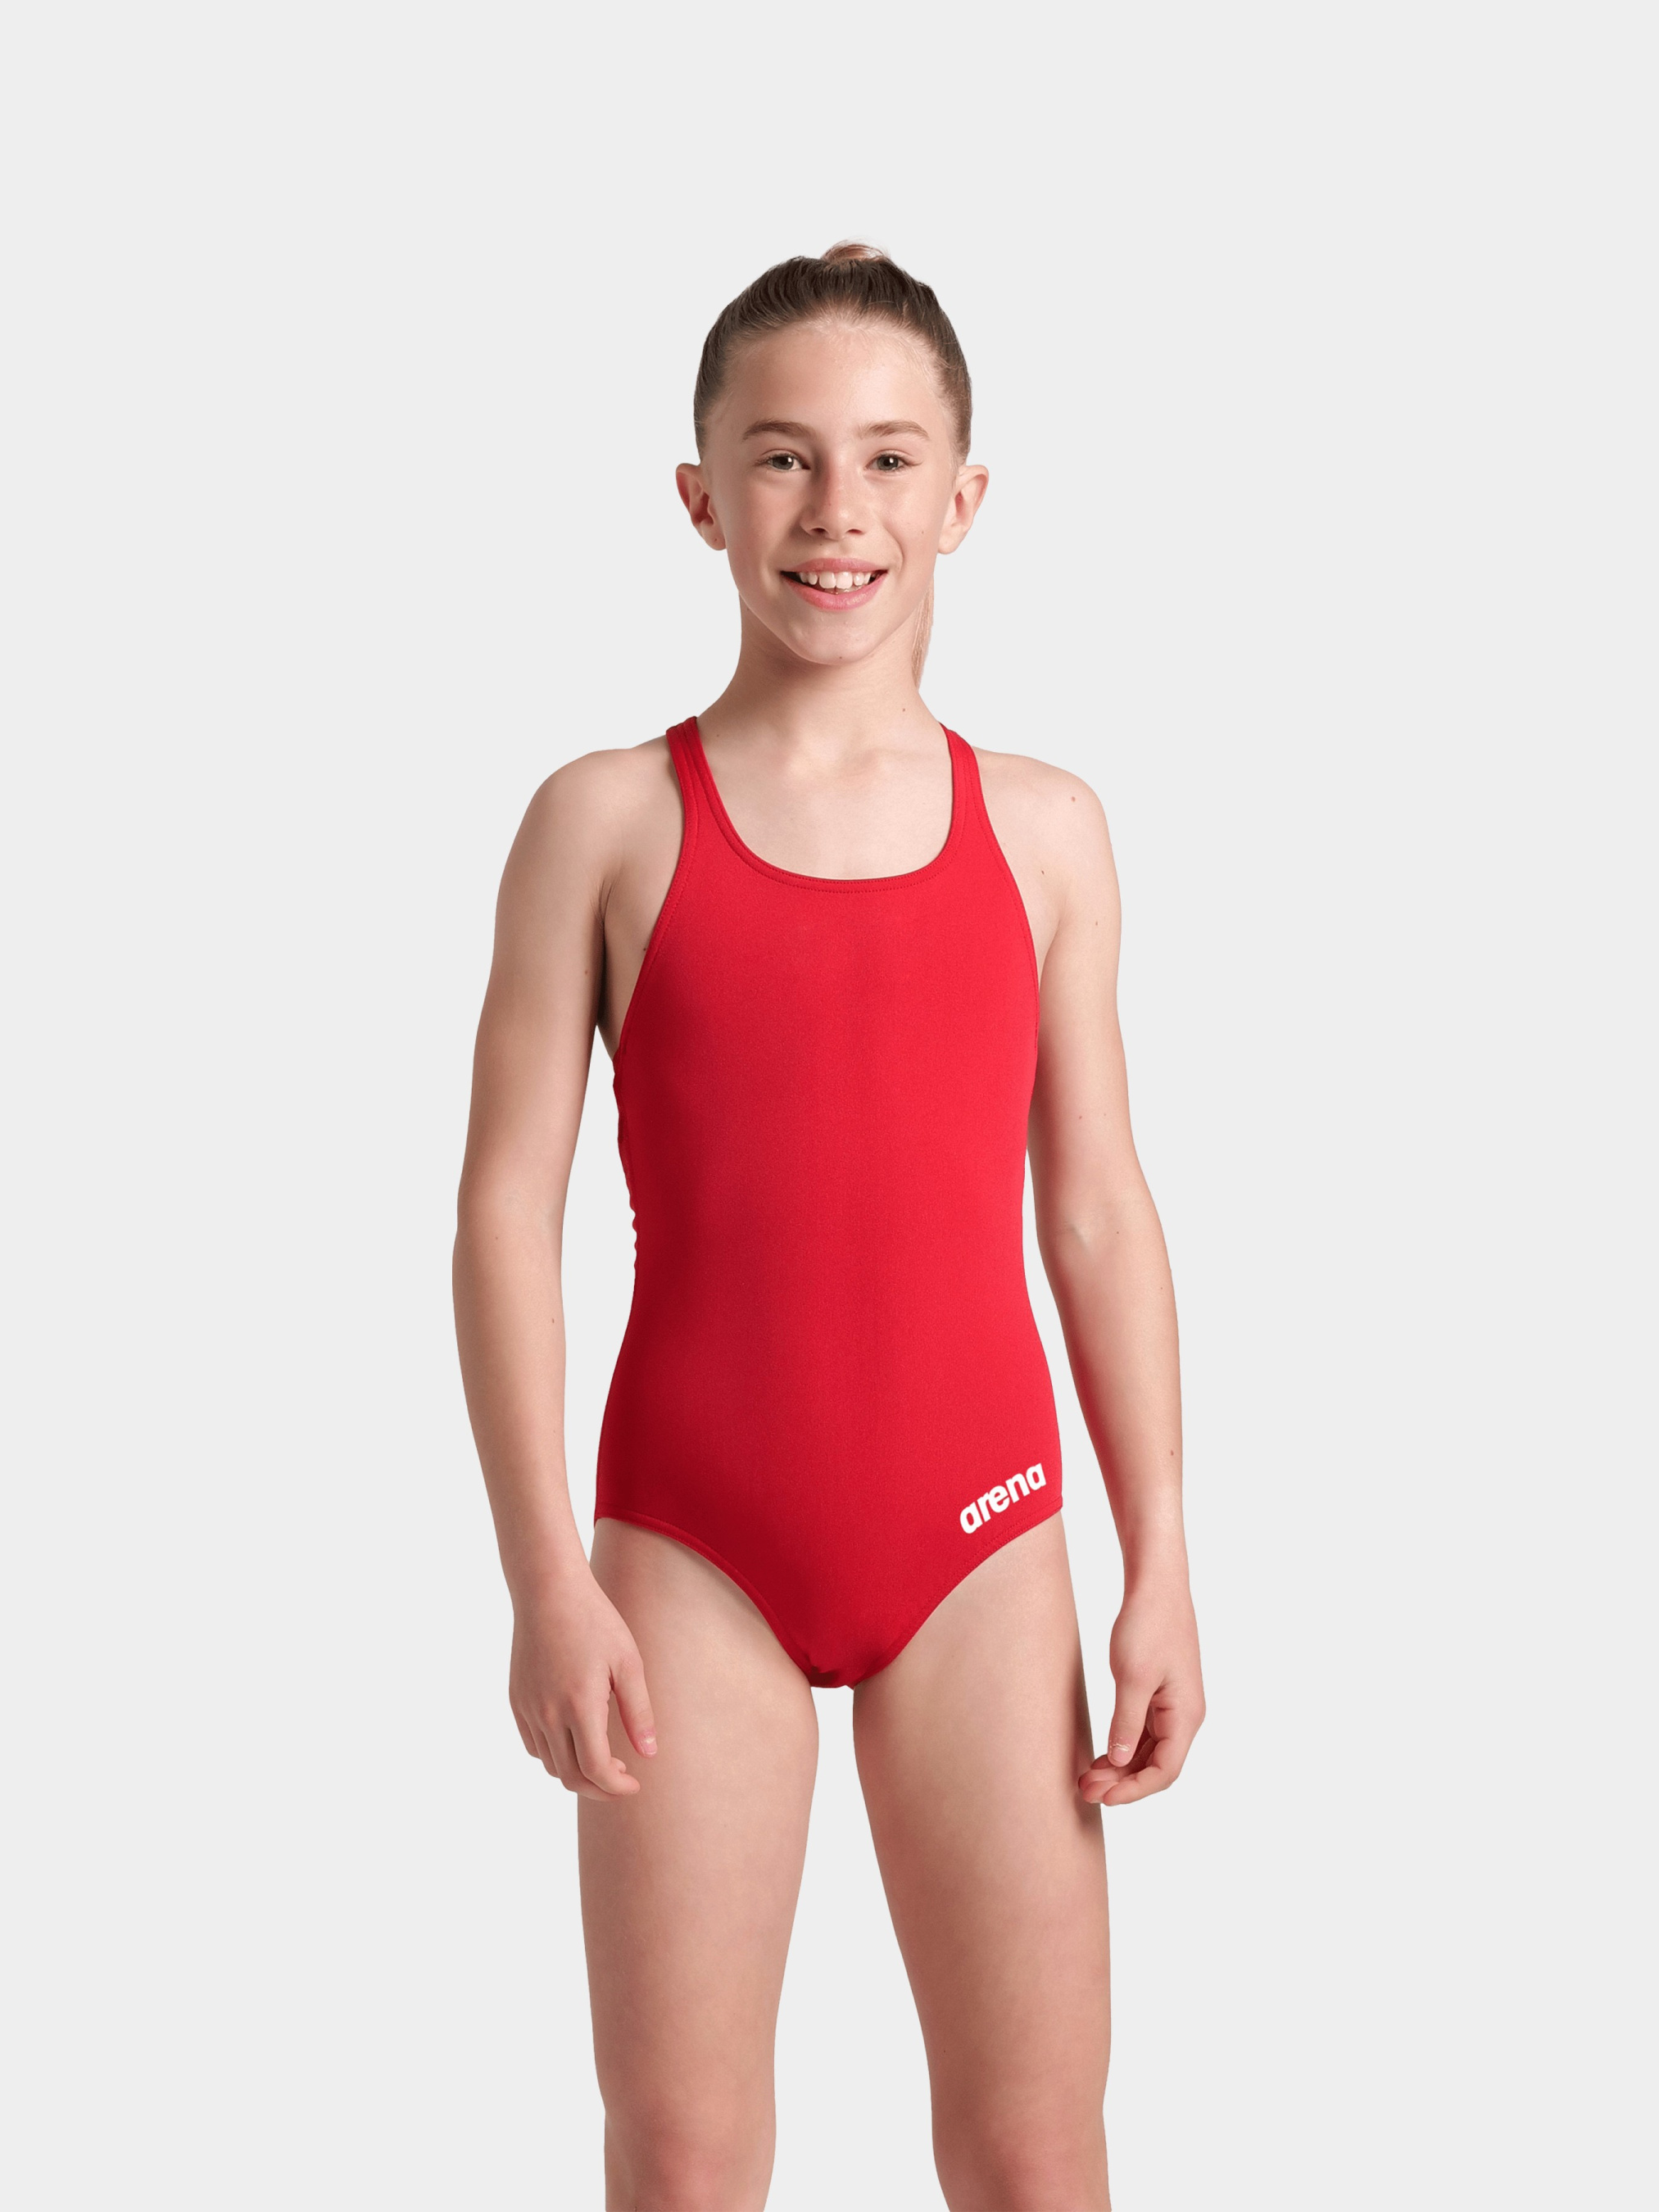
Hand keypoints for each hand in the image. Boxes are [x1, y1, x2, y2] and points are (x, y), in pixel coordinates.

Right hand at [509, 1566, 658, 1798]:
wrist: (548, 1590)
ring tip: (603, 1758)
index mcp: (580, 1705)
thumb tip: (648, 1754)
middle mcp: (548, 1714)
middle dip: (599, 1789)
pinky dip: (555, 1754)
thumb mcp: (628, 1662)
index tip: (635, 1784)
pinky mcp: (516, 1701)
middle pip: (570, 1776)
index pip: (595, 1770)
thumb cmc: (594, 1621)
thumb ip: (638, 1712)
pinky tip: (576, 1737)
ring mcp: (528, 1708)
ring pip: (550, 1764)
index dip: (617, 1787)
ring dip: (577, 1772)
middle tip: (622, 1780)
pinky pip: (534, 1744)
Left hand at [1078, 1579, 1204, 1806]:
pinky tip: (1102, 1755)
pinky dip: (1124, 1748)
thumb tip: (1121, 1762)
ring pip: (1149, 1752)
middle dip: (1123, 1783)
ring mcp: (1173, 1705)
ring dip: (1121, 1768)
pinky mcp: (1160, 1694)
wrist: (1155, 1585)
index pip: (1165, 1770)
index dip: (1135, 1790)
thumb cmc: (1148, 1625)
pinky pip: (1144, 1733)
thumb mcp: (1133, 1677)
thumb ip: (1126, 1722)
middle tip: (1085, 1790)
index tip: (1104, 1798)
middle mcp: (1185, 1715)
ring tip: (1088, 1778)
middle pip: (1157, 1765)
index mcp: (1186, 1715)